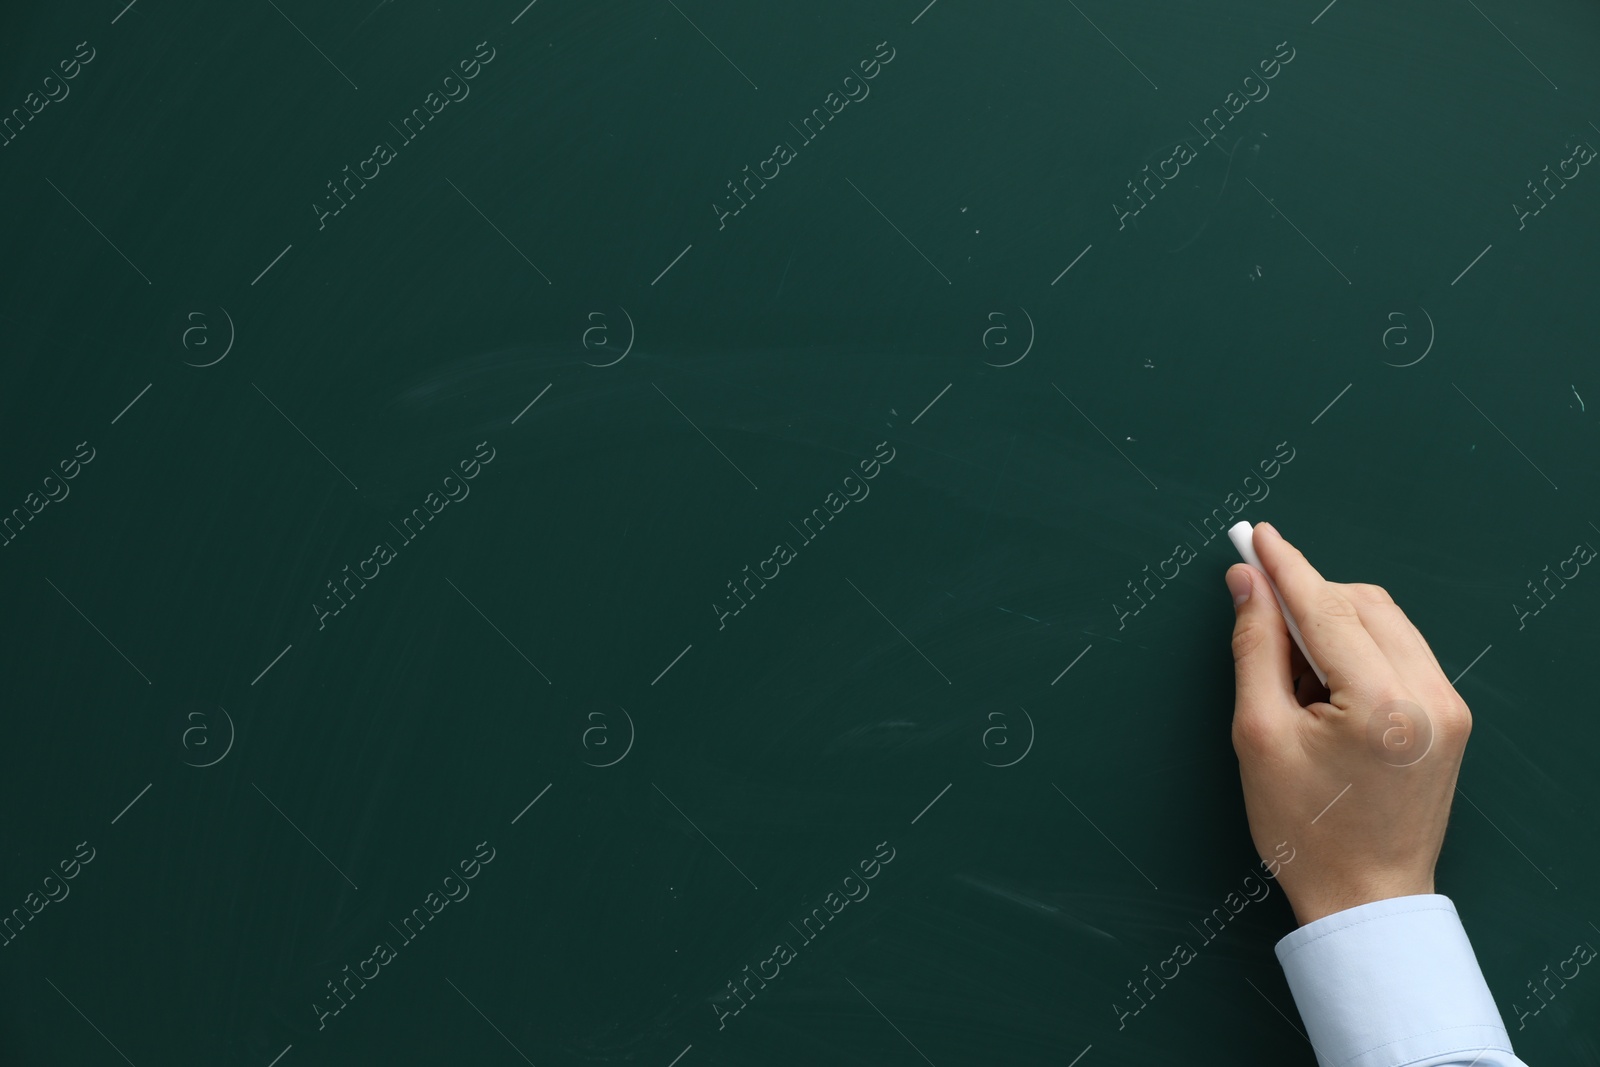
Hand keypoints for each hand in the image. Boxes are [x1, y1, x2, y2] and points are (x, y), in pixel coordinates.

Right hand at [1225, 521, 1471, 926]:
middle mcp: (1430, 696)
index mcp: (1381, 704)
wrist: (1365, 896)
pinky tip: (1325, 679)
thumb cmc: (1305, 830)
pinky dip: (1360, 645)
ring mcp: (1449, 706)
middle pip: (1362, 603)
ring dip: (1334, 619)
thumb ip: (1254, 648)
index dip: (1285, 567)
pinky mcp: (1452, 716)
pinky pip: (1403, 650)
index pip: (1325, 608)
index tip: (1256, 536)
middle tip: (1258, 606)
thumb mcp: (1258, 734)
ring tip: (1290, 664)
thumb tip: (1248, 584)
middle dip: (1308, 594)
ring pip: (1386, 620)